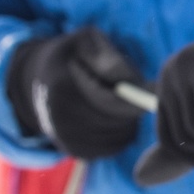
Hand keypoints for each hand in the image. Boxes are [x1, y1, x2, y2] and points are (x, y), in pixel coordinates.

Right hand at [6, 26, 146, 158]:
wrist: (41, 80)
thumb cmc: (72, 55)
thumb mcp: (85, 42)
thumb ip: (103, 55)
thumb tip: (120, 74)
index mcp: (61, 86)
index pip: (109, 101)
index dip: (135, 96)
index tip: (151, 86)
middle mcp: (58, 117)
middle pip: (115, 121)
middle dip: (133, 107)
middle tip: (140, 92)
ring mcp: (64, 138)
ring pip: (117, 136)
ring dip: (129, 120)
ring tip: (124, 100)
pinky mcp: (74, 151)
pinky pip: (113, 147)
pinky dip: (122, 133)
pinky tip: (116, 115)